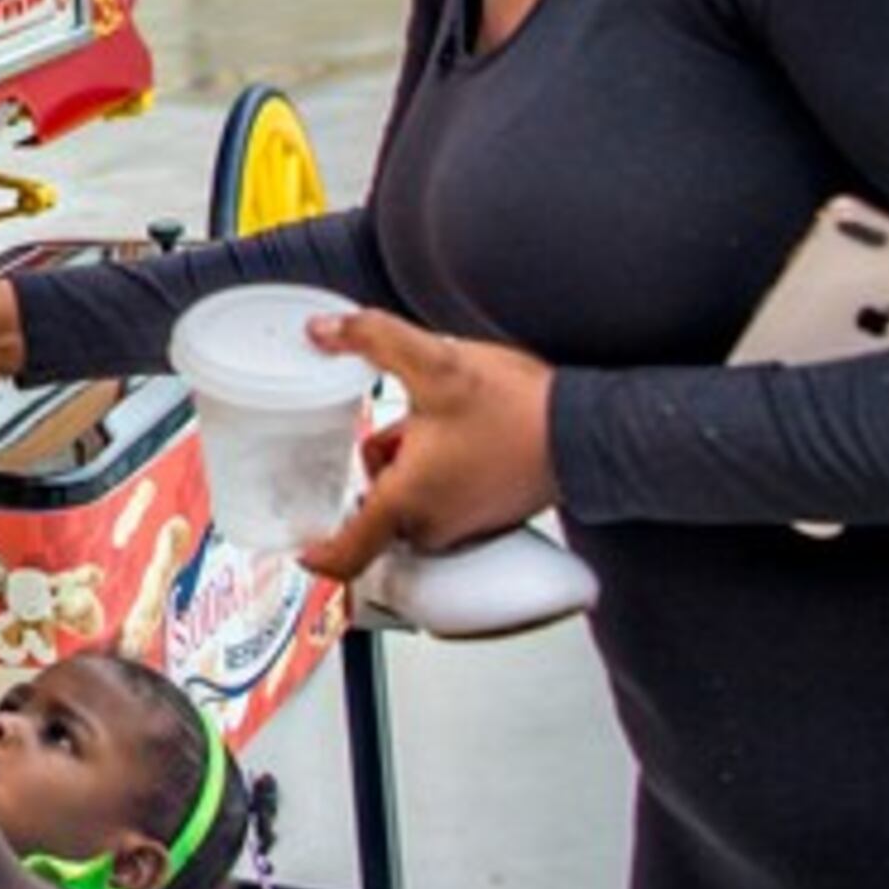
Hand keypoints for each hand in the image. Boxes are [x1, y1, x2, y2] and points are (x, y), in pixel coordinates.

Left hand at [296, 311, 558, 581]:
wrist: (589, 431)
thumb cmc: (521, 411)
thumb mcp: (433, 362)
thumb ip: (371, 339)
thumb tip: (322, 332)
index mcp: (407, 505)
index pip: (345, 555)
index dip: (316, 554)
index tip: (299, 546)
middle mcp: (434, 529)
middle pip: (377, 508)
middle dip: (381, 464)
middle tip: (403, 426)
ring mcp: (466, 529)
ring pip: (411, 501)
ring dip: (412, 465)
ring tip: (440, 424)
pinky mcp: (491, 520)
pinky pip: (445, 502)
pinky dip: (442, 474)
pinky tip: (467, 437)